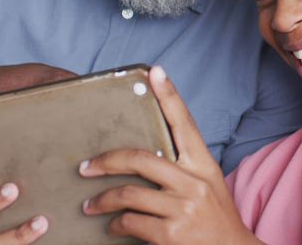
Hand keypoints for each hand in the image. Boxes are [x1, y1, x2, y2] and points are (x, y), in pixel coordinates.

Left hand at [80, 66, 260, 243]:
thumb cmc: (216, 219)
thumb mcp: (207, 186)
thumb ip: (183, 169)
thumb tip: (144, 156)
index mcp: (204, 165)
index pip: (185, 123)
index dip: (169, 96)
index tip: (155, 71)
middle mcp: (194, 182)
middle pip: (140, 159)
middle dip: (106, 161)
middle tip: (85, 167)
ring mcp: (182, 208)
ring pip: (128, 194)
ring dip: (102, 200)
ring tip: (90, 205)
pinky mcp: (170, 234)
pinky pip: (130, 222)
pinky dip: (115, 224)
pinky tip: (113, 226)